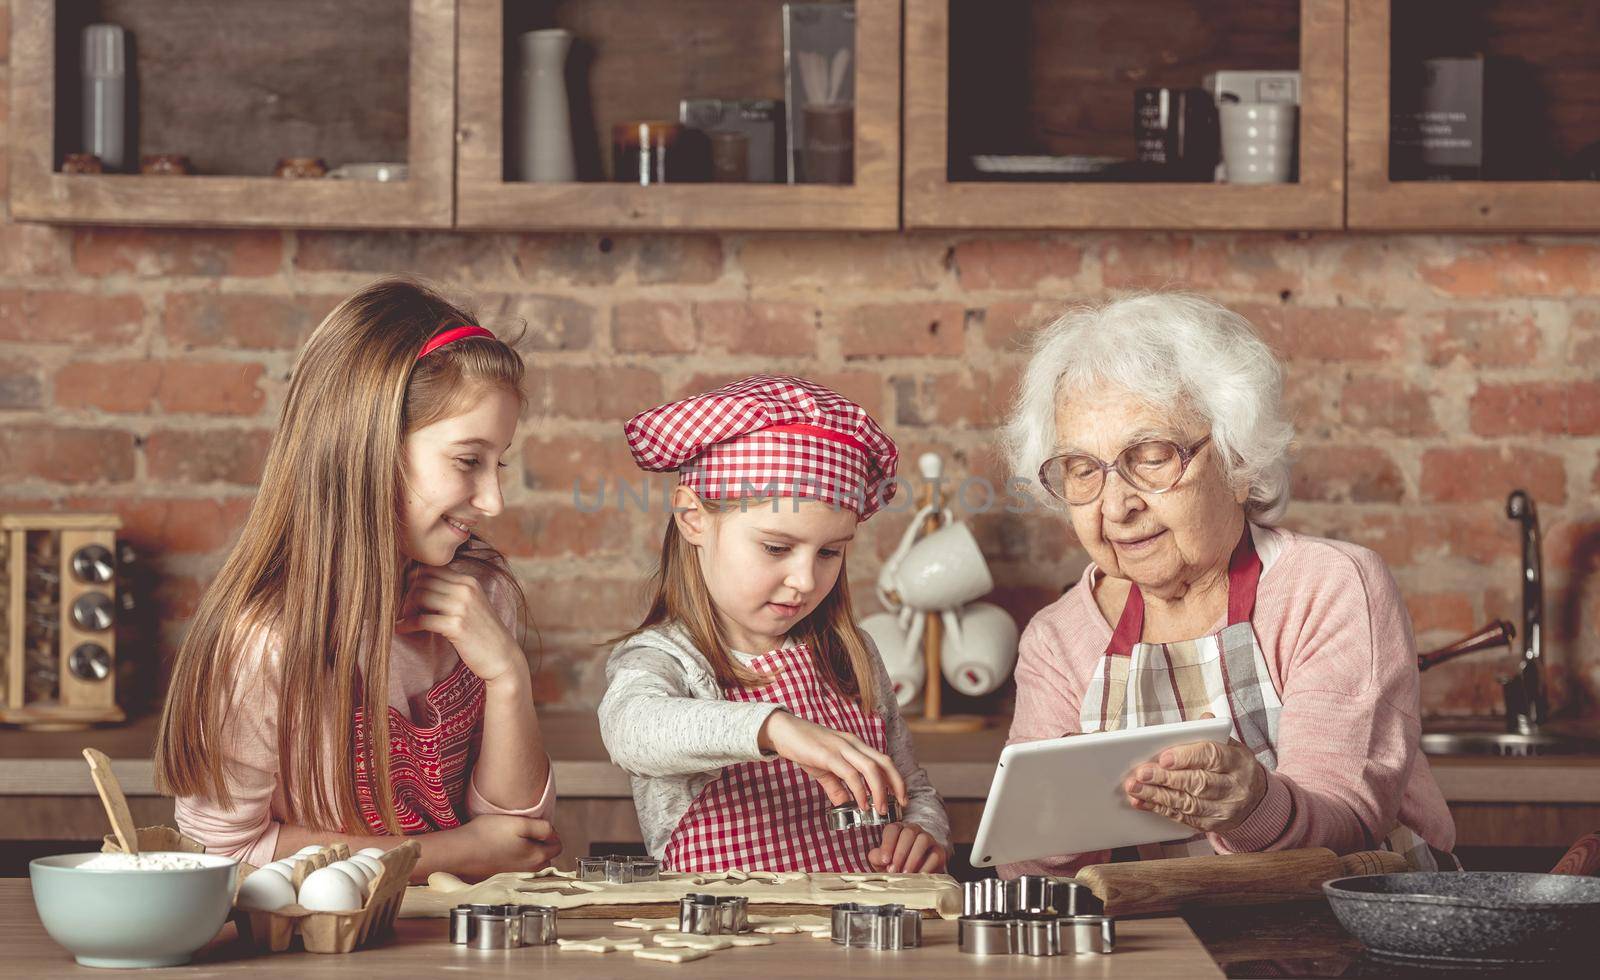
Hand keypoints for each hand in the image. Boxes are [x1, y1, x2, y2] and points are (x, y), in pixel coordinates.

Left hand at [397, 567, 525, 687]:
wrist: (502, 657)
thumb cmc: (483, 633)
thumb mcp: (472, 605)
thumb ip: (451, 592)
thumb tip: (418, 586)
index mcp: (469, 581)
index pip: (432, 569)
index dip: (413, 578)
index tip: (403, 592)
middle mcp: (466, 589)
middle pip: (423, 580)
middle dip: (406, 592)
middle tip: (400, 608)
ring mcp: (462, 607)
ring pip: (419, 596)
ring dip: (405, 608)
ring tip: (401, 618)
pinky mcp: (456, 626)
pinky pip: (421, 620)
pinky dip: (406, 624)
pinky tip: (400, 629)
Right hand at [436, 815, 560, 878]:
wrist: (459, 852)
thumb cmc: (487, 834)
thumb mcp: (520, 822)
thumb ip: (543, 828)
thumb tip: (553, 834)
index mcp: (537, 858)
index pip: (557, 846)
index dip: (550, 833)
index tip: (535, 826)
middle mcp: (530, 872)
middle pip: (546, 857)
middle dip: (540, 845)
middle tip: (523, 833)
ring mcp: (516, 877)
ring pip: (531, 864)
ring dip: (527, 853)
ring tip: (511, 841)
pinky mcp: (503, 879)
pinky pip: (517, 869)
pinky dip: (514, 861)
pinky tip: (501, 851)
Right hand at [758, 711, 906, 814]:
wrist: (782, 731)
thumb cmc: (803, 747)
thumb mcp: (823, 769)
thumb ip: (836, 787)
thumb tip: (846, 804)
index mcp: (854, 745)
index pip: (883, 760)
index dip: (895, 778)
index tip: (900, 796)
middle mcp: (853, 743)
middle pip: (884, 762)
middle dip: (897, 783)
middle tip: (901, 803)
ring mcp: (841, 748)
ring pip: (871, 767)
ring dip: (880, 790)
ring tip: (880, 809)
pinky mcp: (828, 754)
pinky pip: (850, 773)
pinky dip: (859, 790)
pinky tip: (860, 804)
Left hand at [869, 822, 947, 872]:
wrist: (912, 877)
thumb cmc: (894, 865)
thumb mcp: (882, 862)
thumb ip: (877, 857)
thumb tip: (881, 858)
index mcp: (898, 830)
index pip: (892, 829)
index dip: (888, 844)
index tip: (884, 861)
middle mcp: (913, 830)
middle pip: (908, 833)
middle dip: (900, 853)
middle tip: (894, 870)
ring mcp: (928, 839)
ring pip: (923, 840)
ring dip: (913, 858)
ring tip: (905, 874)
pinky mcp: (939, 851)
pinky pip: (935, 855)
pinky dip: (926, 867)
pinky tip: (918, 876)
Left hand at [1124, 714, 1265, 833]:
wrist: (1256, 801)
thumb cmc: (1234, 766)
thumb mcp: (1232, 745)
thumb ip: (1213, 732)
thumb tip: (1204, 718)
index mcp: (1238, 762)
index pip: (1212, 757)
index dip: (1186, 757)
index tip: (1164, 757)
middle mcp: (1234, 787)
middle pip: (1198, 783)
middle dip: (1166, 778)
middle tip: (1141, 772)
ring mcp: (1224, 809)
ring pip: (1188, 803)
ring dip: (1157, 796)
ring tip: (1135, 787)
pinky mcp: (1212, 825)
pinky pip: (1184, 818)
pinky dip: (1160, 810)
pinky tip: (1142, 802)